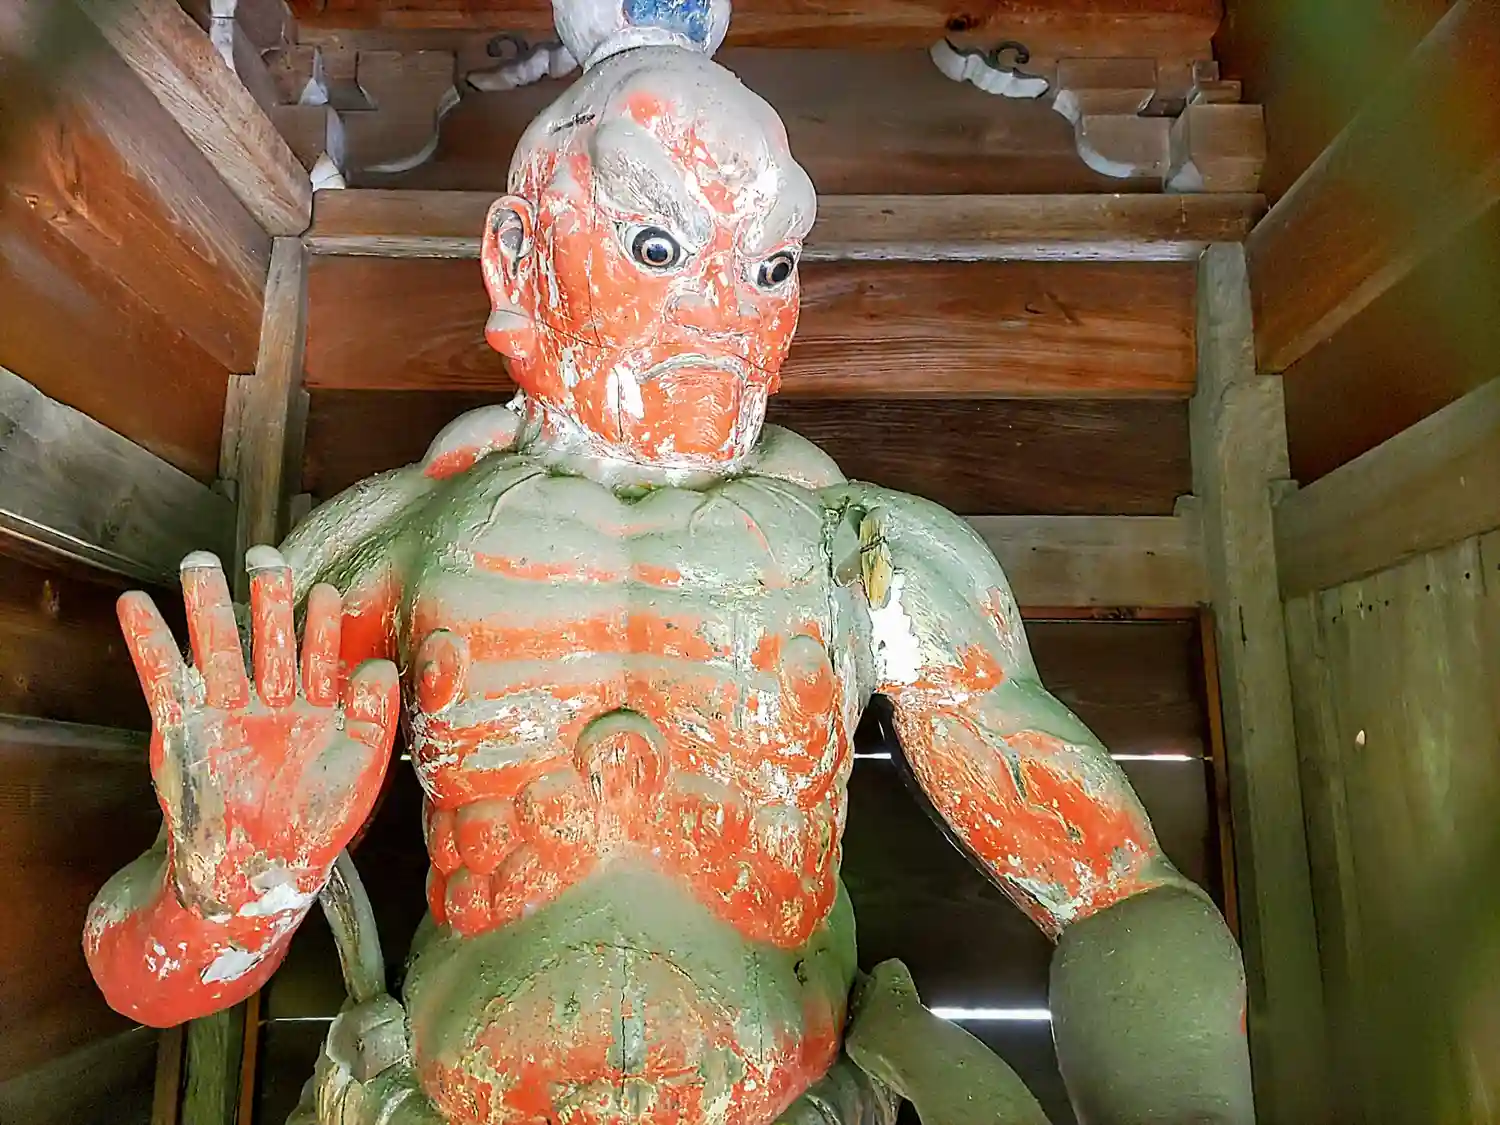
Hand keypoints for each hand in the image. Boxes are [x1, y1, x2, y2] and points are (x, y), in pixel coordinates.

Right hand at [118, 548, 398, 920]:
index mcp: (314, 710)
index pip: (318, 656)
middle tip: (263, 556)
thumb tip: (381, 664)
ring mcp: (225, 714)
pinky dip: (149, 642)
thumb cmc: (317, 824)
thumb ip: (375, 715)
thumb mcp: (361, 769)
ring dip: (206, 608)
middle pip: (267, 640)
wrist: (260, 872)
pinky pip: (164, 680)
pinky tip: (136, 604)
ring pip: (216, 649)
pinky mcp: (182, 731)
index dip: (321, 626)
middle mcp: (269, 704)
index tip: (326, 592)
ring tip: (198, 563)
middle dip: (264, 599)